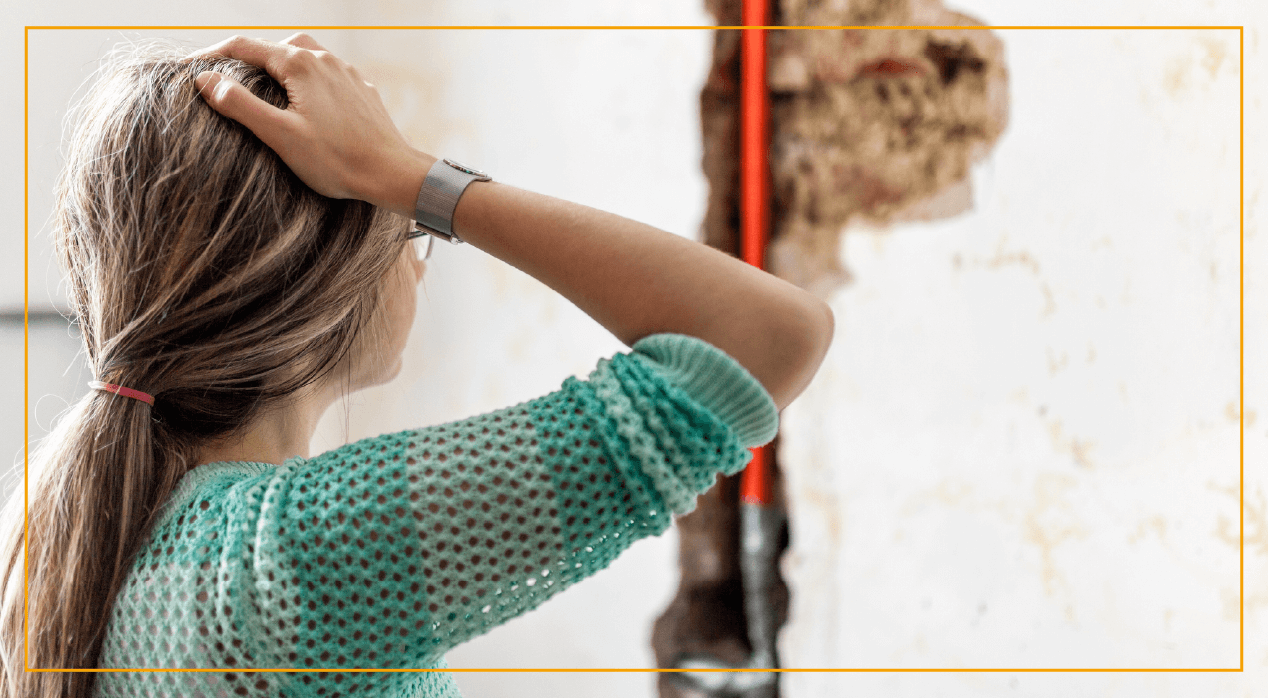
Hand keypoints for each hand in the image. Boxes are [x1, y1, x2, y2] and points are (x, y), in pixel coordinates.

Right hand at [187, 33, 426, 208]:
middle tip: (224, 77)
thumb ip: (240, 105)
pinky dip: (306, 79)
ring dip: (278, 65)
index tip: (188, 69)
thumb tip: (206, 79)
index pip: (244, 47)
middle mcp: (326, 60)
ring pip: (305, 56)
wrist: (392, 174)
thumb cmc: (336, 160)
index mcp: (301, 65)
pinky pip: (327, 74)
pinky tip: (304, 99)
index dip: (212, 56)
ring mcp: (347, 74)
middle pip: (275, 47)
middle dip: (247, 57)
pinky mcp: (362, 90)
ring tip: (262, 85)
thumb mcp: (280, 135)